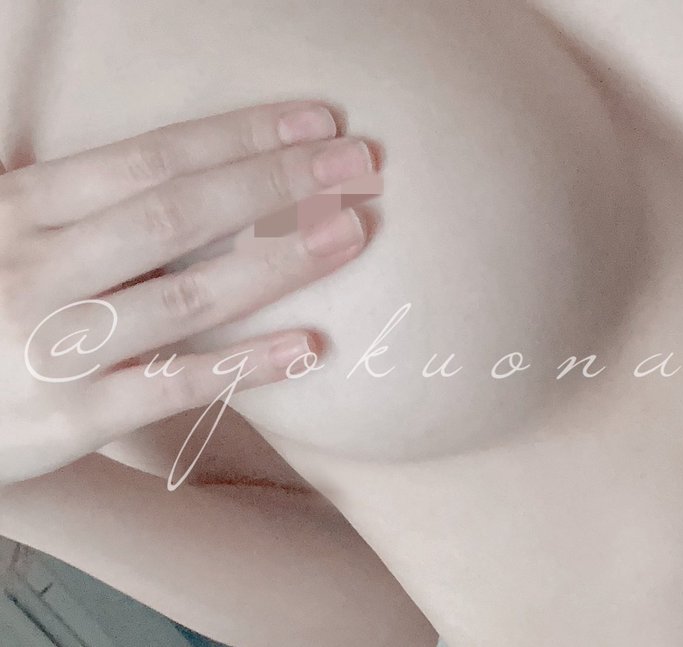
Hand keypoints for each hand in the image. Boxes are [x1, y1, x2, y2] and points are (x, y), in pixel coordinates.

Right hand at [0, 101, 376, 485]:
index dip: (239, 136)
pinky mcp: (71, 418)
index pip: (149, 158)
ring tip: (352, 234)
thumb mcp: (4, 230)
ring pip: (187, 296)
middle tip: (360, 166)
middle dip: (276, 184)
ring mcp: (54, 346)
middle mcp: (37, 269)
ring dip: (279, 262)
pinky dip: (244, 366)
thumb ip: (73, 199)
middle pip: (178, 214)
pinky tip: (308, 347)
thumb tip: (188, 157)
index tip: (316, 124)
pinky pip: (172, 387)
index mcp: (21, 209)